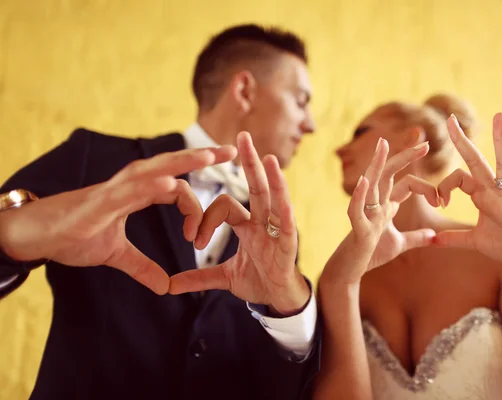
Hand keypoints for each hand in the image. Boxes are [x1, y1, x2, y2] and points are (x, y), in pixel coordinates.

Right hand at [0, 146, 236, 294]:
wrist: (38, 238)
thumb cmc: (73, 237)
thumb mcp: (116, 254)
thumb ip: (142, 267)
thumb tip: (165, 286)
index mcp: (137, 193)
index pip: (176, 183)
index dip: (196, 198)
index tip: (197, 233)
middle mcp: (131, 184)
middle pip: (173, 165)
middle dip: (202, 157)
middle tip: (230, 151)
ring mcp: (117, 189)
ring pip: (156, 169)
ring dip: (184, 161)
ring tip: (209, 156)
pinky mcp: (103, 200)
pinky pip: (132, 189)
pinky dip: (152, 185)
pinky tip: (172, 183)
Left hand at [169, 132, 308, 316]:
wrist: (278, 302)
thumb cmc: (258, 282)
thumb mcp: (224, 278)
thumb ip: (199, 277)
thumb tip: (170, 285)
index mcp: (247, 225)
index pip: (225, 206)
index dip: (207, 219)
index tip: (194, 241)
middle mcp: (263, 222)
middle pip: (257, 187)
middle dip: (250, 162)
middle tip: (242, 136)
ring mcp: (276, 232)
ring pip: (274, 200)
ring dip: (272, 179)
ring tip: (267, 158)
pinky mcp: (287, 247)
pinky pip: (286, 227)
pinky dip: (284, 212)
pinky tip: (283, 200)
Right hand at [320, 138, 437, 286]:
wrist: (351, 270)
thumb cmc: (371, 254)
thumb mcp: (399, 244)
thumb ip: (416, 237)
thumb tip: (434, 235)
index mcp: (385, 205)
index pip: (407, 184)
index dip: (426, 188)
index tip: (440, 200)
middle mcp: (374, 204)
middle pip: (388, 174)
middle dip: (405, 157)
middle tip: (424, 144)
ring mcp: (365, 214)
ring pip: (370, 183)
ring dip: (376, 164)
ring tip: (383, 145)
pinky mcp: (358, 228)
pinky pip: (356, 208)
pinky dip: (359, 195)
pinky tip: (364, 181)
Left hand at [435, 113, 501, 278]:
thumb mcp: (475, 242)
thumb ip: (454, 238)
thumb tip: (432, 240)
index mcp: (483, 196)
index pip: (459, 178)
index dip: (443, 188)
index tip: (438, 203)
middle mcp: (497, 192)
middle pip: (479, 161)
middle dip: (464, 141)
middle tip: (450, 118)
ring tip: (499, 115)